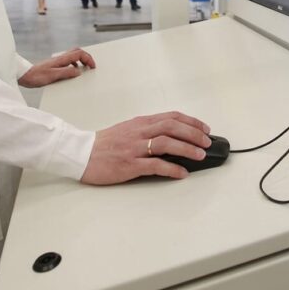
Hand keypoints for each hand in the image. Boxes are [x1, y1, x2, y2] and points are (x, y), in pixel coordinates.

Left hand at [18, 47, 95, 87]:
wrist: (25, 75)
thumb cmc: (37, 76)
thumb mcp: (53, 76)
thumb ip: (66, 73)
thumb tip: (78, 72)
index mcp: (62, 59)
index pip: (79, 53)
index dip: (88, 58)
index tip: (92, 66)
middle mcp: (60, 58)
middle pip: (77, 51)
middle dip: (86, 57)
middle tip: (91, 65)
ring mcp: (57, 61)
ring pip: (73, 56)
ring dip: (81, 60)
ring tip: (85, 68)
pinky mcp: (55, 65)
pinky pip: (68, 61)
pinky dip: (74, 65)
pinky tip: (73, 72)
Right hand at [81, 112, 211, 183]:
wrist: (81, 154)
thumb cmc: (105, 144)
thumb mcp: (128, 130)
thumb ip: (148, 131)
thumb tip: (173, 137)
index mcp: (140, 123)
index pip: (171, 117)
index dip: (191, 122)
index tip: (204, 128)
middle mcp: (139, 132)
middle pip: (172, 126)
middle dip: (193, 133)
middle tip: (207, 141)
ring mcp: (134, 148)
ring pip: (166, 143)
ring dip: (186, 148)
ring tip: (200, 155)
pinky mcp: (129, 164)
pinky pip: (155, 165)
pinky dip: (171, 168)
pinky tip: (182, 173)